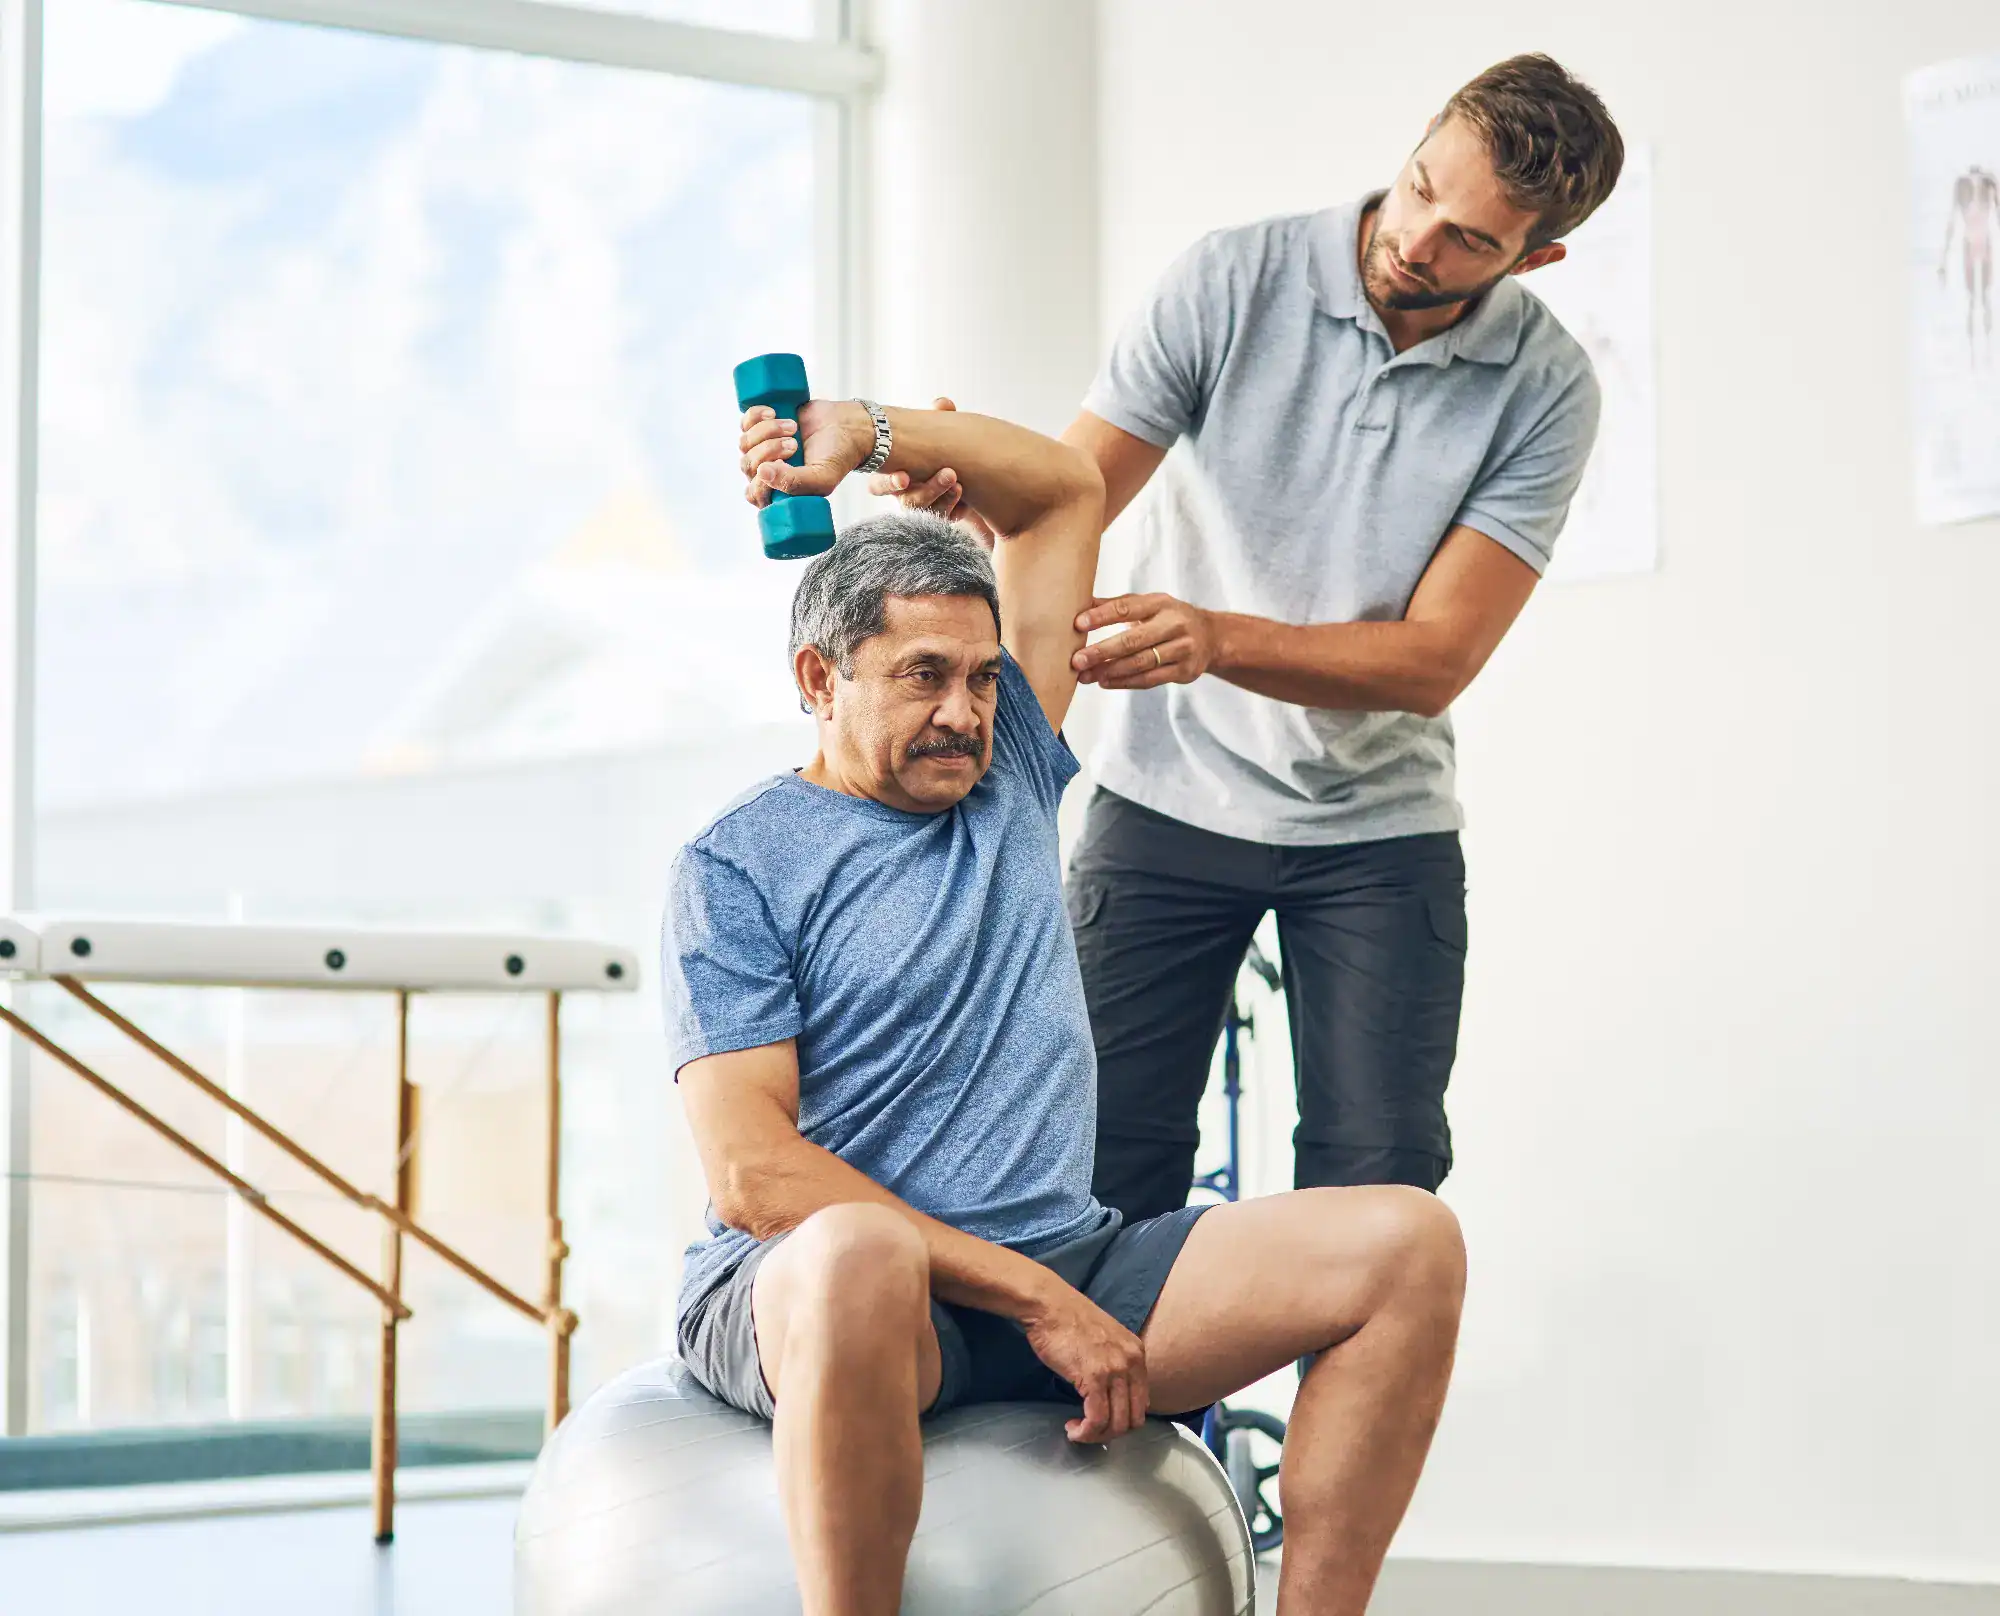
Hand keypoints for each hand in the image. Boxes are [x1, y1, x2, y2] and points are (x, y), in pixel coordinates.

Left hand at [738, 400, 871, 508]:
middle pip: (748, 465)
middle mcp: (768, 473)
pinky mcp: (762, 426)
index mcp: (780, 492)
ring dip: (766, 432)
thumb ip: (794, 483)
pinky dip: (756, 415)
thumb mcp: (822, 478)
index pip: (754, 493)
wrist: (847, 425)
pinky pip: (745, 422)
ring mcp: (763, 449)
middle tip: (794, 444)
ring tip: (793, 427)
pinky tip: (774, 412)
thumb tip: (762, 473)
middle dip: (769, 451)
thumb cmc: (837, 456)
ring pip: (745, 443)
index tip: (784, 464)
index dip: (762, 479)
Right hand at [865, 396, 998, 548]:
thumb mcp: (939, 428)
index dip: (888, 483)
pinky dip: (956, 509)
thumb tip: (943, 404)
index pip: (878, 485)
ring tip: (960, 483)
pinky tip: (968, 500)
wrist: (965, 466)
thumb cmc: (937, 444)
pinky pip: (945, 521)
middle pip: (908, 502)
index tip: (904, 477)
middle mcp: (904, 494)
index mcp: (892, 473)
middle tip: (949, 473)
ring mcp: (922, 508)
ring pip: (927, 513)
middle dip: (928, 490)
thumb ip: (939, 417)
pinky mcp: (941, 516)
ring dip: (945, 498)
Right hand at [1021, 1277, 1149, 1442]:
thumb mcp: (1104, 1340)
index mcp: (1136, 1353)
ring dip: (1096, 1436)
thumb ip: (1115, 1364)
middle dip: (1111, 1432)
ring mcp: (1115, 1369)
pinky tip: (1072, 1428)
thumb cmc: (1068, 1320)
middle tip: (1090, 1430)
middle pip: (1134, 1418)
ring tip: (1078, 1431)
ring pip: (1117, 1423)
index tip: (1102, 1420)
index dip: (1122, 1419)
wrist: (1048, 1304)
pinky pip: (1097, 1419)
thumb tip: (1115, 1397)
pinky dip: (1085, 1432)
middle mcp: (1132, 1362)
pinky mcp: (1094, 1377)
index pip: (1142, 1402)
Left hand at [1071, 593, 1218, 688]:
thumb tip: (1080, 602)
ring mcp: (1182, 649)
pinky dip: (1125, 682)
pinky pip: (1150, 679)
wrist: (1212, 637)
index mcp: (1160, 603)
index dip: (1102, 615)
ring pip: (1140, 663)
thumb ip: (1117, 605)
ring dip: (1109, 671)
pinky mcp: (1184, 671)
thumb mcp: (1149, 604)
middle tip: (1077, 660)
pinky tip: (1105, 682)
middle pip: (1133, 640)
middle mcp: (1174, 624)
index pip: (1127, 608)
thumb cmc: (1168, 618)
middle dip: (1102, 651)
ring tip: (1085, 676)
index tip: (1078, 624)